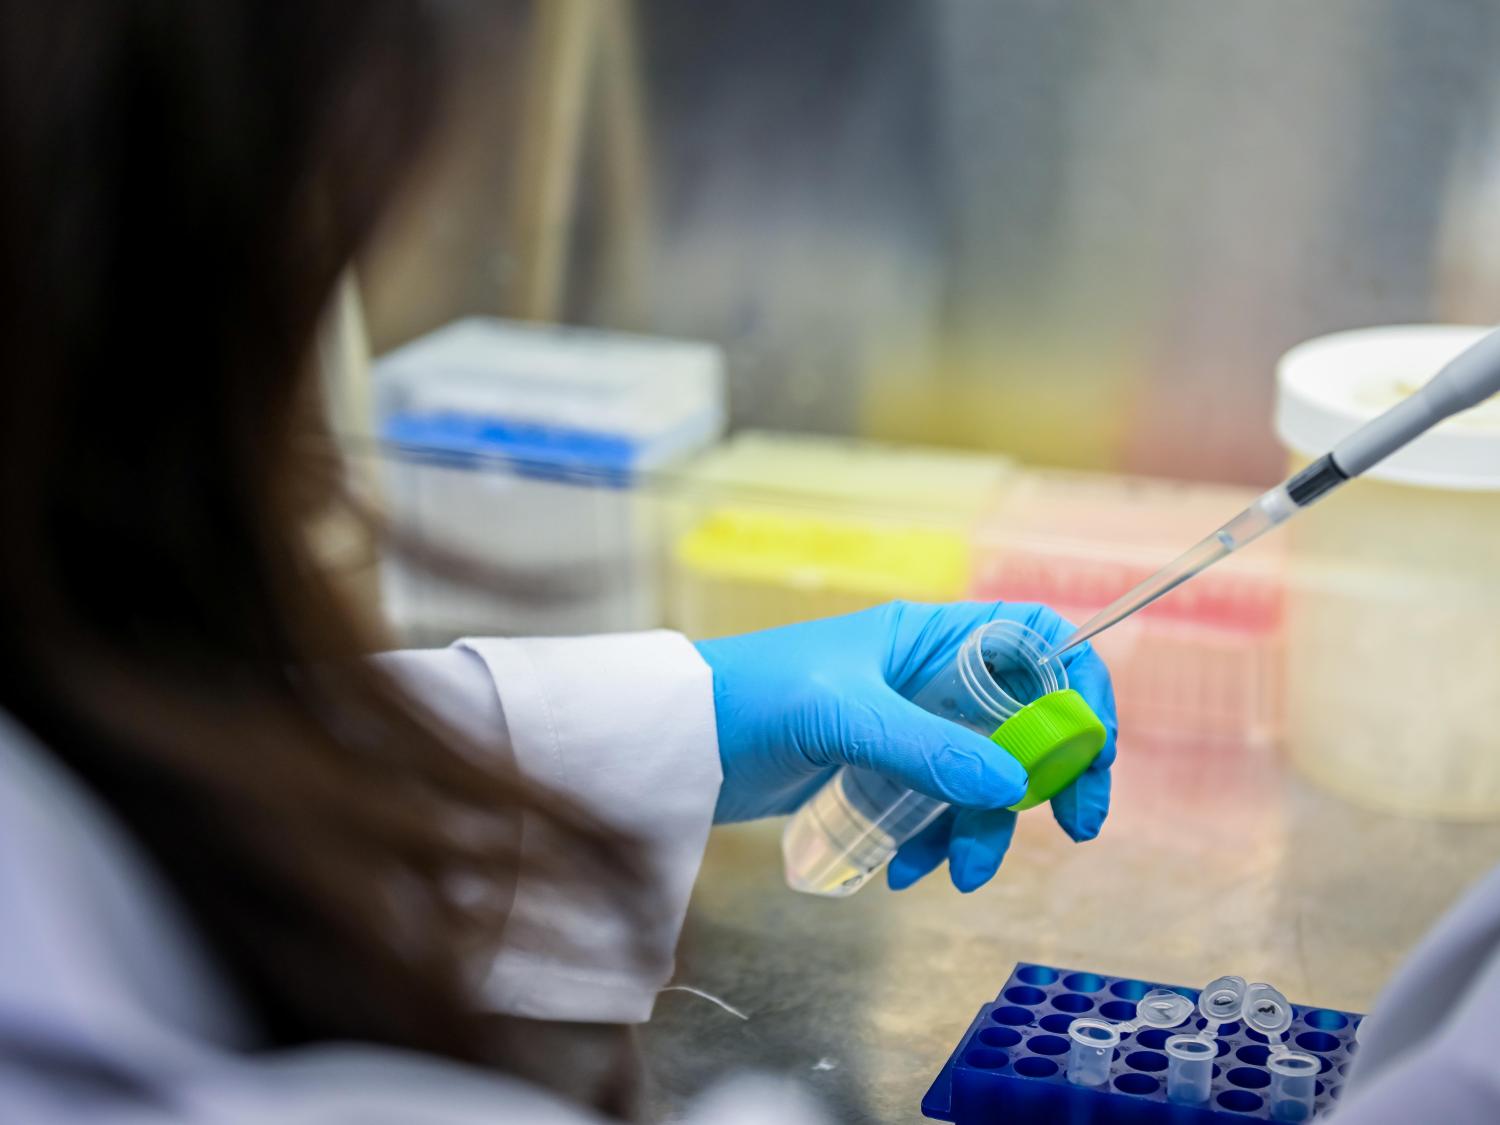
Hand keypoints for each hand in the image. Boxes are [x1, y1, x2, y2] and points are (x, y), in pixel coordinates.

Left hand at [695, 601, 1116, 891]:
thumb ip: (926, 750)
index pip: (1036, 640)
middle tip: (1076, 826)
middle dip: (1050, 774)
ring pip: (984, 775)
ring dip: (985, 826)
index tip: (1094, 749)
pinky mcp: (882, 773)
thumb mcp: (843, 718)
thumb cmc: (754, 700)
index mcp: (931, 637)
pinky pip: (937, 807)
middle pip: (1026, 717)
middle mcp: (930, 677)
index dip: (1078, 684)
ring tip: (956, 874)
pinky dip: (936, 841)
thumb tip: (1017, 785)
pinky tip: (904, 871)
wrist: (681, 742)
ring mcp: (908, 728)